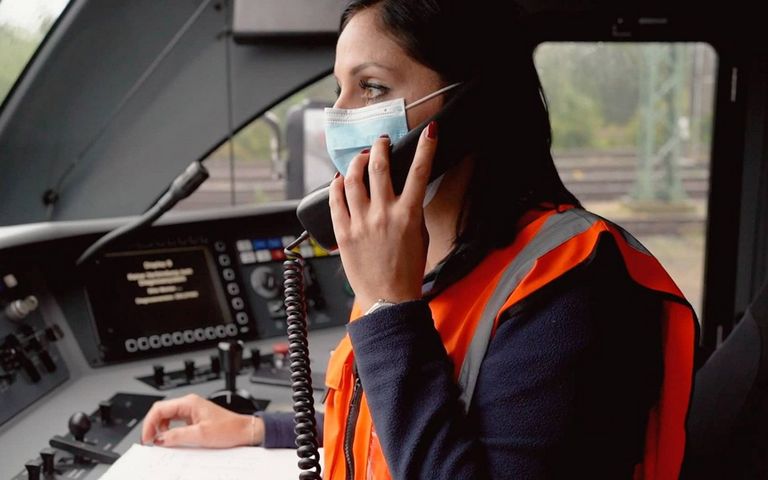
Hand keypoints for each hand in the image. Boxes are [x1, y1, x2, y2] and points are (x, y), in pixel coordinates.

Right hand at [141, 394, 262, 447]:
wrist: (243, 430)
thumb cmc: (228, 428)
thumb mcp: (200, 434)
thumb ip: (177, 436)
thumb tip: (160, 439)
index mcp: (189, 403)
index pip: (159, 408)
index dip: (149, 423)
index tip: (147, 437)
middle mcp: (189, 404)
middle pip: (161, 411)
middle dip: (152, 426)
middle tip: (150, 441)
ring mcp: (191, 411)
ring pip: (167, 417)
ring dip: (160, 429)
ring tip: (160, 441)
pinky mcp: (194, 418)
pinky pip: (176, 422)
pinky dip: (169, 431)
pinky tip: (171, 439)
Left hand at [329, 121, 437, 312]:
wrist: (389, 299)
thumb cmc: (407, 271)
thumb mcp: (420, 236)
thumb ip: (412, 211)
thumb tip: (404, 193)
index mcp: (408, 214)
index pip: (419, 170)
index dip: (426, 147)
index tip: (430, 131)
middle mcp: (383, 213)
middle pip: (379, 166)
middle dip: (381, 146)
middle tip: (381, 141)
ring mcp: (361, 222)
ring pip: (353, 178)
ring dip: (357, 161)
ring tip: (361, 157)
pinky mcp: (343, 232)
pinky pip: (335, 200)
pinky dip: (337, 185)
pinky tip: (340, 179)